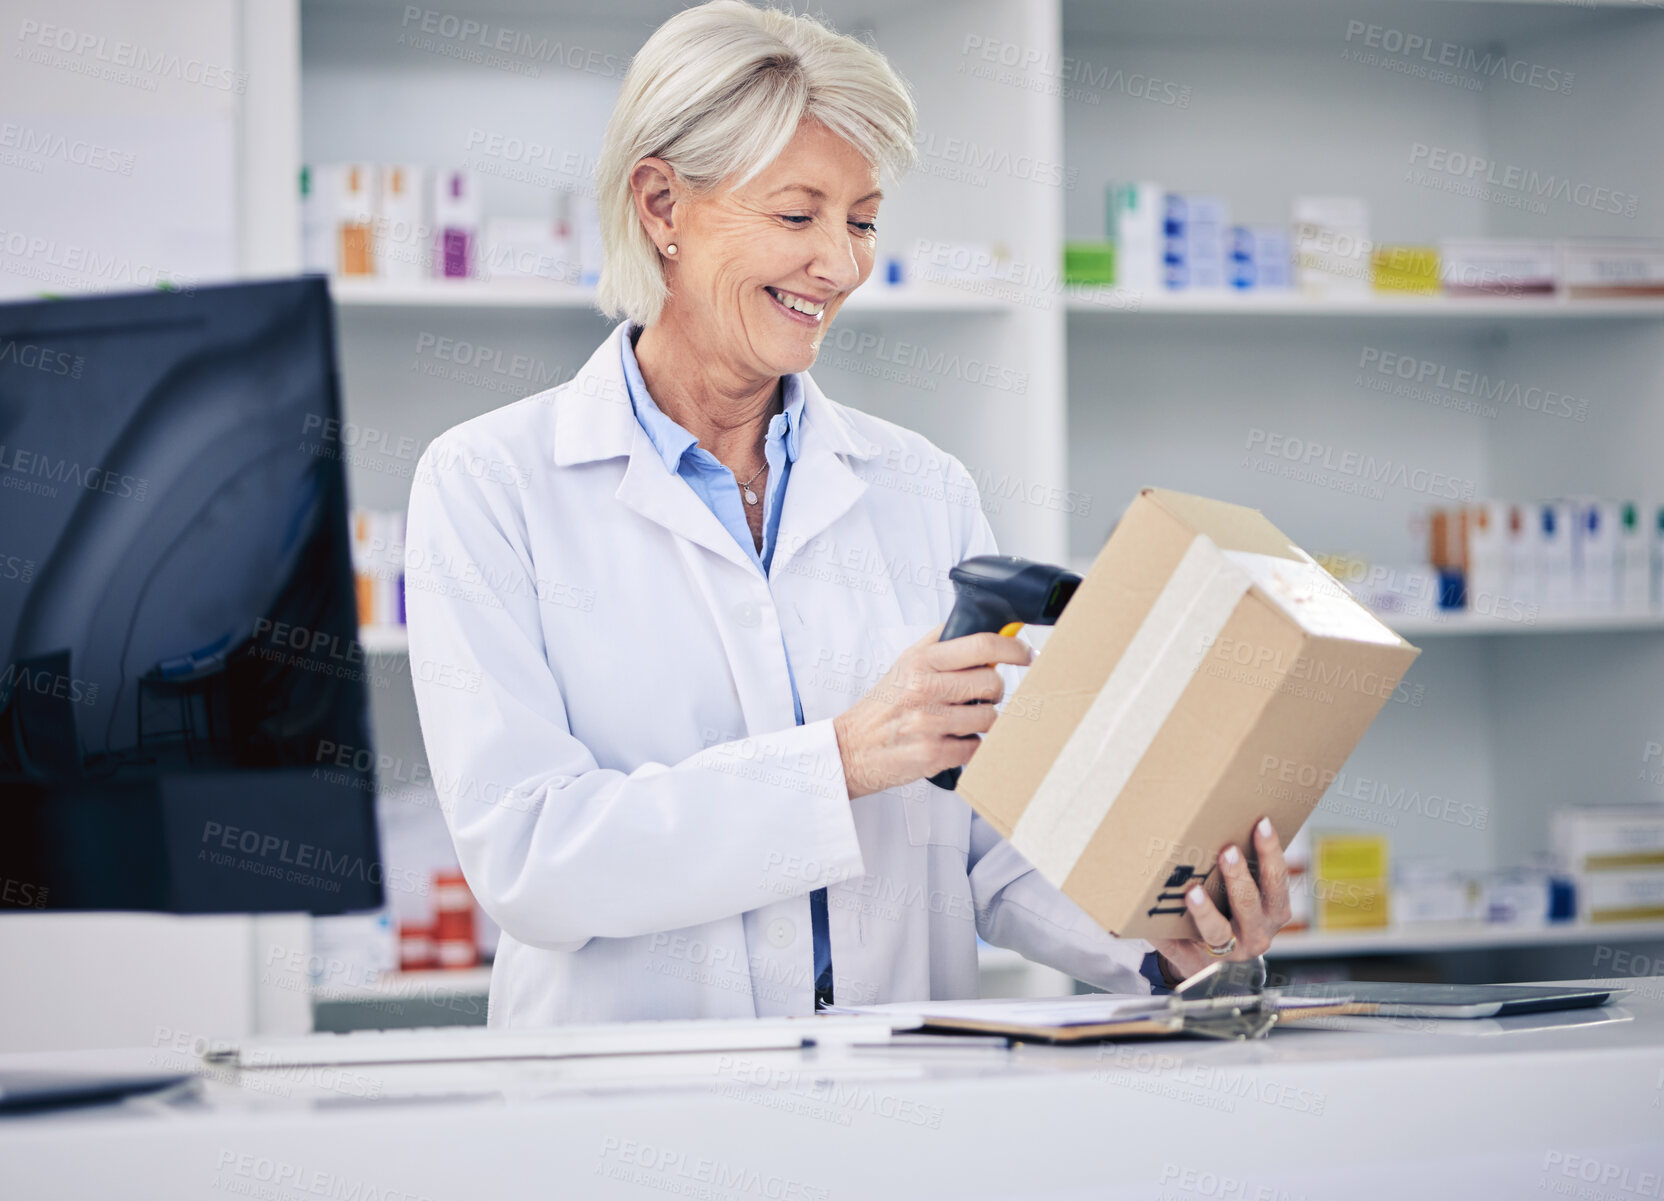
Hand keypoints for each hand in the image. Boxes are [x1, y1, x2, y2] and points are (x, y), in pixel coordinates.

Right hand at [832, 623, 1031, 798]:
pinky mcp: (933, 754)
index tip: (1025, 654)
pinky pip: (976, 747)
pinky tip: (952, 741)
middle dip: (993, 691)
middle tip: (980, 695)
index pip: (982, 645)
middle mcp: (924, 689)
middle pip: (993, 682)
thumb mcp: (904, 663)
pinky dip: (970, 746)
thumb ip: (940, 644)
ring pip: (989, 717)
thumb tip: (979, 625)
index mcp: (921, 661)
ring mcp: (929, 723)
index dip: (1014, 647)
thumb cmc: (882, 706)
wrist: (851, 748)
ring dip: (982, 721)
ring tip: (960, 721)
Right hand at [1150, 817, 1291, 984]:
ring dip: (1267, 858)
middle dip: (1237, 878)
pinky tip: (1266, 826)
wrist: (1226, 962)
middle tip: (1227, 852)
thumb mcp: (1173, 945)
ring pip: (1274, 890)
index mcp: (1222, 952)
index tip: (1192, 892)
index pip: (1214, 932)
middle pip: (1247, 908)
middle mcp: (1251, 939)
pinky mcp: (1280, 904)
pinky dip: (1274, 851)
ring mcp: (1270, 921)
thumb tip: (1124, 904)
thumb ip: (1155, 931)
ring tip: (1259, 829)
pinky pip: (1281, 878)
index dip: (1205, 913)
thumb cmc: (1193, 946)